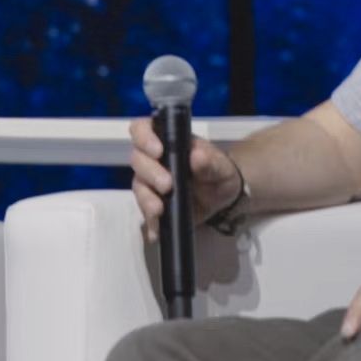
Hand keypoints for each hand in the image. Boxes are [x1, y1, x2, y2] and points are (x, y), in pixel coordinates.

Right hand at [127, 116, 240, 241]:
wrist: (223, 197)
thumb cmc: (218, 171)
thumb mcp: (220, 165)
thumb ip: (209, 160)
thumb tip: (197, 156)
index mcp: (167, 140)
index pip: (143, 129)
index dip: (144, 137)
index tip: (158, 151)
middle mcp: (153, 159)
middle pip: (137, 159)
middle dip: (150, 173)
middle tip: (168, 185)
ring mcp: (150, 182)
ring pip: (138, 186)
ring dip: (146, 198)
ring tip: (159, 210)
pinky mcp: (152, 203)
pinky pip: (145, 212)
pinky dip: (150, 222)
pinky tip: (155, 232)